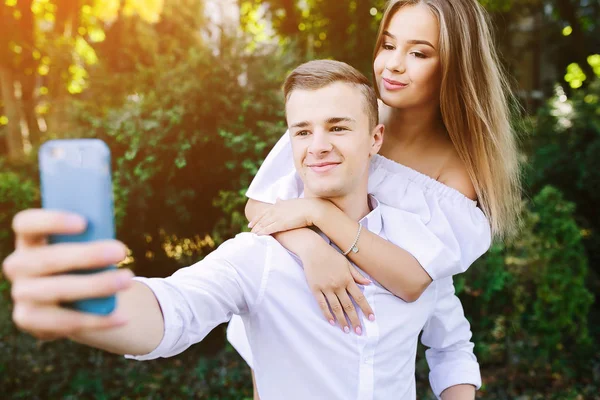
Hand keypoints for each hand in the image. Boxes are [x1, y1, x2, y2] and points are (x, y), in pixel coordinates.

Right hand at [2, 209, 132, 340]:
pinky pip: (64, 321)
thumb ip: (92, 239)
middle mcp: (18, 265)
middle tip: (121, 251)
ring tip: (127, 281)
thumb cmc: (84, 263)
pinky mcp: (29, 320)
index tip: (84, 222)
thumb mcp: (85, 247)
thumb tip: (114, 244)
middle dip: (86, 255)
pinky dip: (96, 319)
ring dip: (95, 286)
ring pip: (56, 290)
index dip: (51, 221)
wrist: (76, 300)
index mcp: (30, 238)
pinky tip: (122, 316)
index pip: (26, 223)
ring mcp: (21, 294)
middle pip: (46, 258)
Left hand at [249, 198, 324, 234]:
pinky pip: (268, 229)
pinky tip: (258, 235)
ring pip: (263, 224)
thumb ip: (282, 202)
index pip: (264, 212)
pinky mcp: (281, 224)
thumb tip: (277, 198)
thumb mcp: (291, 202)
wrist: (311, 209)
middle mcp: (276, 210)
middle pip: (262, 218)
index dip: (257, 217)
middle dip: (255, 224)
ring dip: (257, 229)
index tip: (251, 222)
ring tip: (252, 234)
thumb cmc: (305, 206)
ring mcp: (278, 217)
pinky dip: (262, 232)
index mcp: (278, 205)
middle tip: (249, 228)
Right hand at [302, 240, 374, 334]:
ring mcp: (326, 288)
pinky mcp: (316, 289)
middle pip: (348, 306)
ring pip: (336, 307)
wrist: (313, 250)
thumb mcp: (347, 263)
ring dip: (342, 320)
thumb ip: (357, 275)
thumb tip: (369, 283)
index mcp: (347, 279)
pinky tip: (332, 322)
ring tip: (346, 330)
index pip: (359, 297)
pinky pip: (322, 304)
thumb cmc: (331, 255)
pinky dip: (327, 314)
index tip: (371, 319)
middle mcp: (338, 285)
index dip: (366, 309)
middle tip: (359, 331)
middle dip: (355, 320)